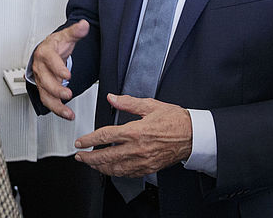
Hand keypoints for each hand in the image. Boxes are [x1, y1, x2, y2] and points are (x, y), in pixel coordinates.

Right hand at [30, 20, 88, 119]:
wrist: (46, 51)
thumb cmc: (56, 45)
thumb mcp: (66, 36)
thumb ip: (76, 31)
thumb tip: (84, 25)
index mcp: (45, 52)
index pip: (49, 60)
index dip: (57, 68)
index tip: (67, 74)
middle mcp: (40, 67)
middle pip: (45, 80)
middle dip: (56, 89)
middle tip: (68, 93)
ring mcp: (41, 80)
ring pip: (45, 94)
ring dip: (56, 104)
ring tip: (68, 112)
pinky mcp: (44, 90)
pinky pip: (48, 101)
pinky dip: (57, 109)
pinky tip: (67, 114)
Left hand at [73, 93, 192, 176]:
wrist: (193, 135)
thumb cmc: (175, 120)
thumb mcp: (150, 105)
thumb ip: (128, 103)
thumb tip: (112, 98)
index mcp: (136, 131)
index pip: (105, 136)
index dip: (89, 140)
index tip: (80, 142)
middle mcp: (137, 148)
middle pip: (106, 156)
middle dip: (89, 157)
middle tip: (80, 156)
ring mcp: (143, 160)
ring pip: (115, 168)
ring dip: (100, 167)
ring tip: (91, 164)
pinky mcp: (149, 167)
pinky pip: (128, 173)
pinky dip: (116, 172)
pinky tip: (110, 169)